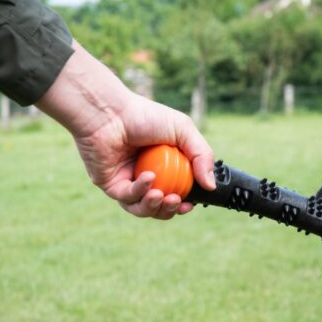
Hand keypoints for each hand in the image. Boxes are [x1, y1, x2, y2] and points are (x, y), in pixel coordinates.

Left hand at [37, 41, 214, 218]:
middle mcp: (146, 176)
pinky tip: (148, 178)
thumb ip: (202, 156)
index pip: (177, 192)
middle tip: (176, 201)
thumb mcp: (183, 130)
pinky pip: (127, 198)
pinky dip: (140, 191)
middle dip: (170, 210)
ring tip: (163, 196)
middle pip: (160, 207)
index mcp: (164, 165)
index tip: (190, 203)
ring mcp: (127, 182)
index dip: (184, 202)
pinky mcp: (111, 185)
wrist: (110, 112)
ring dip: (155, 207)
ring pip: (143, 209)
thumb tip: (211, 186)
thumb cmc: (144, 116)